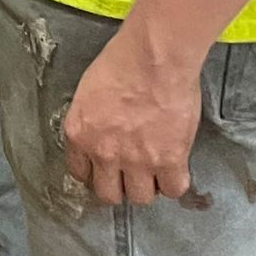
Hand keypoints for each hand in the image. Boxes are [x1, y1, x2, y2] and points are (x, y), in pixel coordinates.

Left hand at [61, 26, 204, 206]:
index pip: (80, 173)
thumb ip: (92, 120)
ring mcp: (137, 160)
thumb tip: (103, 131)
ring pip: (140, 197)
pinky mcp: (169, 160)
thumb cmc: (122, 61)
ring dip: (147, 186)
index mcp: (80, 134)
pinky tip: (175, 169)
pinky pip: (173, 189)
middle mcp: (104, 153)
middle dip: (119, 186)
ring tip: (155, 171)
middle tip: (130, 174)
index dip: (95, 173)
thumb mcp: (89, 91)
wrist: (154, 57)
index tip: (104, 169)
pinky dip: (175, 182)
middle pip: (108, 194)